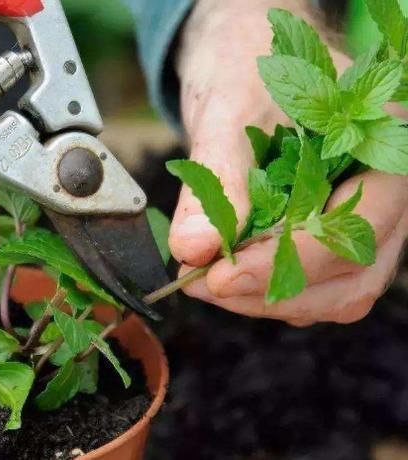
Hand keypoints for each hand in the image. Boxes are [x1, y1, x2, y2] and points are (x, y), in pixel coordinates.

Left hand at [169, 0, 407, 325]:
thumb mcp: (228, 113)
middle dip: (273, 289)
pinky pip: (315, 282)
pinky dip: (269, 289)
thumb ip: (217, 182)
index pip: (358, 227)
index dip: (289, 262)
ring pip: (336, 289)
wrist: (243, 57)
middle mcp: (383, 189)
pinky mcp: (328, 231)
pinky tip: (225, 272)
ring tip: (207, 279)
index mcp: (382, 145)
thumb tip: (192, 249)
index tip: (220, 275)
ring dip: (268, 297)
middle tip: (204, 284)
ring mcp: (360, 215)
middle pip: (352, 273)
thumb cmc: (246, 68)